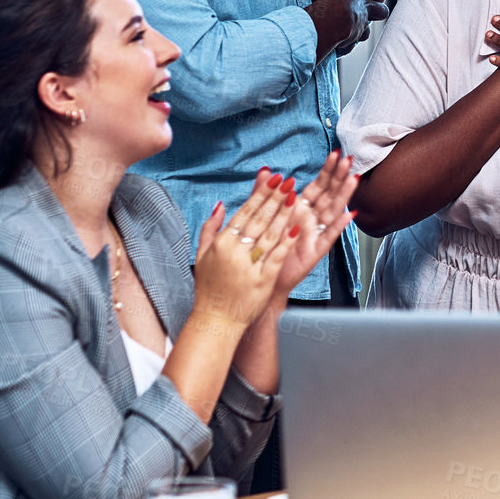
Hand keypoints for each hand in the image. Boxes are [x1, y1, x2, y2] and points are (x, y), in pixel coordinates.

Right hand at [192, 172, 297, 327]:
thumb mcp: (202, 255)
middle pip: (259, 220)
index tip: (272, 179)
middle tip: (288, 181)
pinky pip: (277, 257)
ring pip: (270, 235)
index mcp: (221, 244)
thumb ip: (210, 228)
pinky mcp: (263, 280)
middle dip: (275, 198)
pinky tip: (297, 228)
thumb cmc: (209, 287)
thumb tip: (220, 204)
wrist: (216, 319)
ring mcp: (250, 266)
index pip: (244, 213)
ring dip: (283, 214)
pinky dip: (286, 242)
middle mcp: (235, 252)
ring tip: (295, 197)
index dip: (260, 194)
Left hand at [269, 151, 360, 304]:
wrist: (262, 275)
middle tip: (348, 159)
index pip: (318, 185)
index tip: (336, 153)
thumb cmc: (265, 246)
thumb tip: (267, 170)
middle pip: (329, 194)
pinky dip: (339, 225)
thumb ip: (265, 192)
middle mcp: (312, 219)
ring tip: (353, 179)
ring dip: (343, 195)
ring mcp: (316, 234)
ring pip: (333, 211)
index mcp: (300, 208)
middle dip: (339, 176)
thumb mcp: (263, 215)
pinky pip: (329, 236)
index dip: (327, 170)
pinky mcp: (315, 251)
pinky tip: (349, 214)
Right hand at [305, 0, 385, 58]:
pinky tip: (339, 41)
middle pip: (382, 11)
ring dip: (361, 29)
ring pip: (369, 30)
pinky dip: (347, 43)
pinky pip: (353, 44)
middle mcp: (365, 8)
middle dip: (377, 12)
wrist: (328, 18)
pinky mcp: (353, 39)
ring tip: (349, 28)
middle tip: (367, 12)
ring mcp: (361, 25)